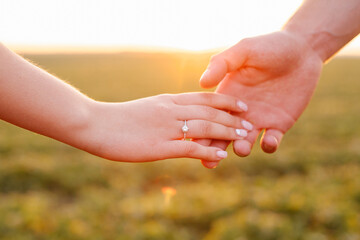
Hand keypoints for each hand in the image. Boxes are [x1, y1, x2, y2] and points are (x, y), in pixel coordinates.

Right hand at [79, 93, 248, 161]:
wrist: (95, 123)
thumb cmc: (118, 118)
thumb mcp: (146, 109)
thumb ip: (165, 111)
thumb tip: (179, 117)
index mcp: (168, 100)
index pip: (203, 97)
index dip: (225, 101)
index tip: (240, 105)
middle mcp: (171, 110)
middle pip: (209, 111)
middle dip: (232, 117)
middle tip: (250, 122)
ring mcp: (166, 127)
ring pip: (204, 126)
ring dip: (226, 131)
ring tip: (244, 135)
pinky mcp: (159, 146)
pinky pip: (189, 147)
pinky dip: (208, 150)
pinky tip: (221, 155)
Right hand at [199, 31, 322, 167]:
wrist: (301, 51)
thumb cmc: (269, 46)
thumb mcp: (243, 51)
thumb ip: (222, 63)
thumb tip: (202, 82)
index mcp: (227, 96)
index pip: (209, 116)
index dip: (199, 130)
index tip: (191, 141)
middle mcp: (240, 112)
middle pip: (222, 135)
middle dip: (213, 149)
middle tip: (208, 161)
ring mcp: (259, 120)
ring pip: (244, 142)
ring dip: (240, 148)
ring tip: (240, 147)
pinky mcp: (279, 125)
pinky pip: (271, 142)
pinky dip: (269, 145)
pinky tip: (269, 140)